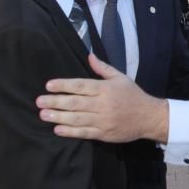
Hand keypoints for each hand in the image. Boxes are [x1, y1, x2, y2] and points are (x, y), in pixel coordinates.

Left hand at [37, 54, 169, 142]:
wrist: (149, 117)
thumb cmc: (133, 95)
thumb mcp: (120, 77)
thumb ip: (103, 68)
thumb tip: (89, 55)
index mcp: (105, 89)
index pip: (81, 85)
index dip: (64, 85)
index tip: (49, 85)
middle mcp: (102, 104)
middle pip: (75, 102)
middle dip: (55, 102)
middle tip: (39, 101)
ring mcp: (103, 120)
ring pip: (77, 118)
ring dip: (59, 117)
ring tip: (43, 115)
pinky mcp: (104, 133)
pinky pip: (85, 133)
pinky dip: (70, 132)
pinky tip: (58, 130)